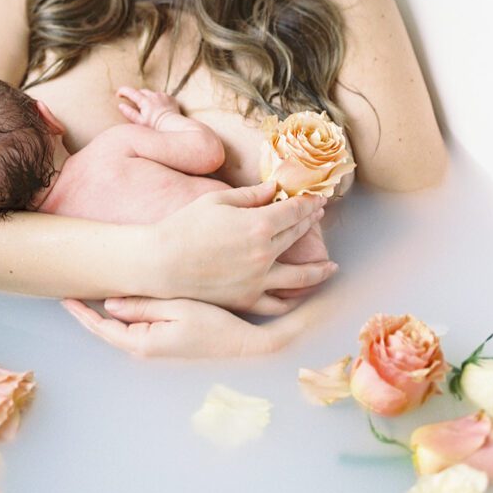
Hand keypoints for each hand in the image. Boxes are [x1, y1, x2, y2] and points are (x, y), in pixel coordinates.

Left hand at [61, 294, 323, 358]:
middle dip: (86, 310)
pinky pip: (133, 324)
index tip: (63, 297)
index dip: (81, 312)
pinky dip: (121, 311)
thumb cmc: (213, 325)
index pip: (102, 328)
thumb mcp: (177, 310)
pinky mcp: (163, 337)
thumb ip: (142, 307)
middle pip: (105, 328)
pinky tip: (118, 296)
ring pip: (118, 325)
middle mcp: (144, 347)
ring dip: (102, 310)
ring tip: (86, 290)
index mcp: (142, 342)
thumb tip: (109, 304)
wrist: (242, 343)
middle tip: (68, 288)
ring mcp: (153, 344)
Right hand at [117, 86, 180, 129]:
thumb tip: (120, 105)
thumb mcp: (140, 122)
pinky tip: (158, 108)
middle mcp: (153, 95)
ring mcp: (162, 95)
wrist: (173, 126)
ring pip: (151, 93)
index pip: (130, 92)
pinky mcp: (170, 97)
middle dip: (136, 96)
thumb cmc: (155, 126)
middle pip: (141, 91)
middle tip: (135, 104)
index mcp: (145, 101)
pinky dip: (157, 99)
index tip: (118, 95)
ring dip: (147, 98)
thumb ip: (129, 113)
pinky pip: (160, 95)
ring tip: (148, 109)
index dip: (122, 91)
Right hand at [152, 180, 337, 314]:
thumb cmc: (185, 226)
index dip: (309, 203)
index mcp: (259, 225)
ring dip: (318, 269)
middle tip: (318, 217)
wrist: (161, 262)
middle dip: (310, 224)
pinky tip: (301, 296)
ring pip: (299, 277)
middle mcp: (264, 254)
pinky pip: (278, 303)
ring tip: (331, 266)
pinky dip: (293, 300)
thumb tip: (274, 188)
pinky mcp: (247, 299)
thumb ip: (251, 195)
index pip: (294, 211)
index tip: (318, 199)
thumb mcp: (218, 201)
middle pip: (297, 236)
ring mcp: (258, 280)